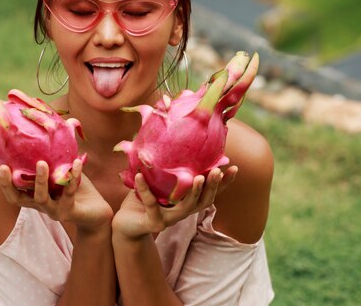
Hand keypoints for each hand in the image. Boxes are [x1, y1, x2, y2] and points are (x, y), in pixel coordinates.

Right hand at [0, 159, 113, 232]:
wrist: (96, 212)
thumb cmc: (75, 187)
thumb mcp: (61, 168)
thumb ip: (53, 152)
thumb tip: (52, 120)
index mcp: (31, 194)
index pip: (8, 186)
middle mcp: (38, 204)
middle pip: (15, 197)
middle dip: (6, 183)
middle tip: (2, 166)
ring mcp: (52, 210)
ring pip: (40, 198)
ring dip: (39, 181)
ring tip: (41, 163)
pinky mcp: (69, 211)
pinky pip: (69, 193)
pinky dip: (73, 177)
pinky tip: (76, 162)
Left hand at [112, 166, 237, 239]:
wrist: (126, 223)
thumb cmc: (143, 199)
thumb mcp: (159, 182)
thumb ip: (168, 167)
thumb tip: (174, 136)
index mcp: (187, 201)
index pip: (210, 192)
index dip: (224, 183)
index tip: (234, 168)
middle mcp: (182, 211)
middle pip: (204, 201)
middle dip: (213, 186)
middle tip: (218, 170)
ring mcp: (169, 219)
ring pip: (187, 207)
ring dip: (194, 192)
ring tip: (197, 177)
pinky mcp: (153, 222)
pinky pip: (150, 204)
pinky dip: (144, 189)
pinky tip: (139, 176)